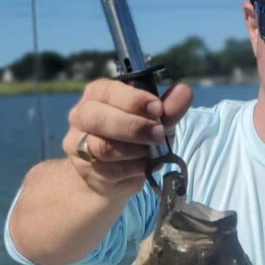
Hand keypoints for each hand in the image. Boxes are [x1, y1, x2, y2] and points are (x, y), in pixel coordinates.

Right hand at [63, 78, 193, 198]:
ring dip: (133, 150)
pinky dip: (132, 169)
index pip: (107, 91)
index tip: (157, 109)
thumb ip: (168, 107)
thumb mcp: (155, 120)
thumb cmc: (135, 138)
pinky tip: (143, 166)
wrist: (115, 174)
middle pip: (97, 118)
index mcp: (97, 94)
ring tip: (151, 152)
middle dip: (132, 126)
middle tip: (158, 134)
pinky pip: (109, 170)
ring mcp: (79, 144)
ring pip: (102, 147)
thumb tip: (184, 91)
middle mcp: (82, 116)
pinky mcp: (86, 170)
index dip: (133, 100)